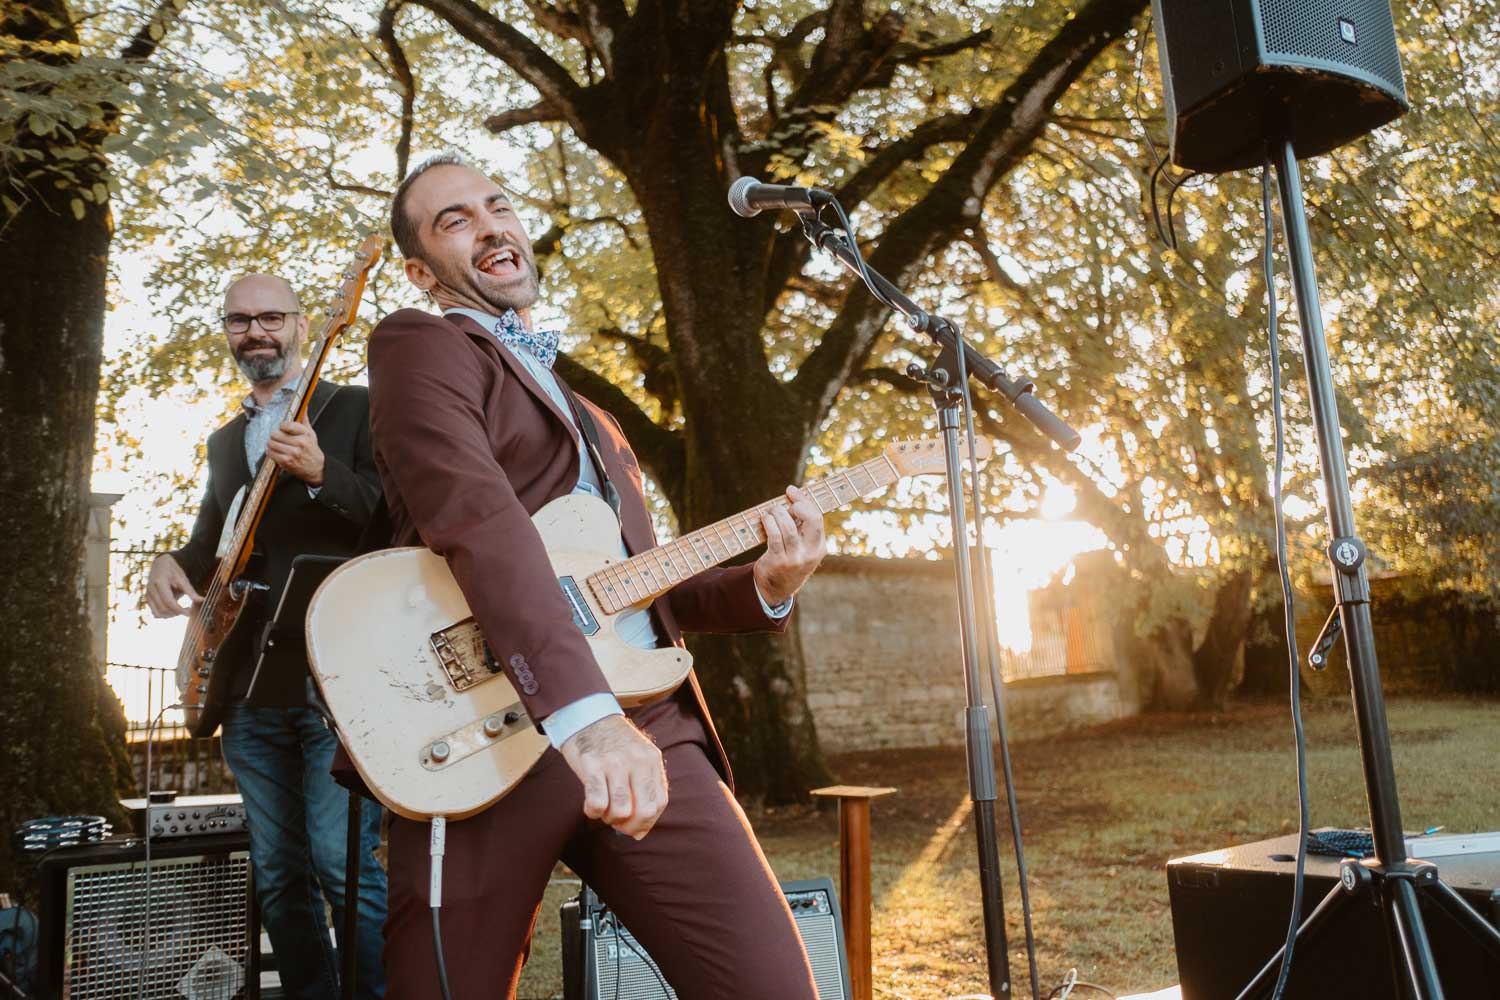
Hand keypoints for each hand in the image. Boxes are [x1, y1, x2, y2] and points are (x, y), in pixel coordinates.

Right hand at [145, 554, 202, 617]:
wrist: (160, 563)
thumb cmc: (173, 570)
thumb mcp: (183, 578)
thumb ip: (191, 591)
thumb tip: (201, 600)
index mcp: (160, 582)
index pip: (169, 602)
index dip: (180, 610)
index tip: (190, 612)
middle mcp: (151, 590)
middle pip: (163, 609)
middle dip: (176, 613)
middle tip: (188, 611)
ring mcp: (147, 595)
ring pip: (157, 613)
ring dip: (170, 616)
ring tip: (181, 610)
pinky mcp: (148, 599)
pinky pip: (155, 612)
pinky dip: (165, 614)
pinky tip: (174, 610)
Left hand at [267, 420, 324, 485]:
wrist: (317, 467)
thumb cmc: (311, 449)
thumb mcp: (311, 433)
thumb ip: (304, 419)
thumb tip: (304, 406)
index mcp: (305, 433)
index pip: (287, 425)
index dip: (282, 426)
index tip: (282, 428)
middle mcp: (300, 443)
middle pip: (276, 434)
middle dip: (274, 435)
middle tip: (277, 437)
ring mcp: (293, 453)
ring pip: (271, 443)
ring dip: (271, 443)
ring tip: (275, 444)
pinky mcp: (286, 461)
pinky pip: (271, 453)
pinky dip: (270, 452)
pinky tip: (275, 451)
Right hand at [559, 715, 667, 839]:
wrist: (587, 717)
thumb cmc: (612, 744)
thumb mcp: (638, 757)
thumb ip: (644, 789)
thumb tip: (639, 833)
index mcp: (652, 759)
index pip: (659, 803)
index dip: (647, 822)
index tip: (634, 826)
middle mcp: (637, 760)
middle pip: (643, 811)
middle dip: (629, 826)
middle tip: (617, 823)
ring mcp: (615, 762)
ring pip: (620, 811)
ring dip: (609, 819)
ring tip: (603, 811)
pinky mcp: (592, 765)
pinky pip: (597, 803)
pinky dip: (593, 812)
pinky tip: (590, 805)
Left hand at [753, 485, 825, 606]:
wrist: (776, 587)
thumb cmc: (789, 558)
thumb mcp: (803, 546)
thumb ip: (802, 525)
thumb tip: (792, 494)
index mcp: (819, 547)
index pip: (817, 518)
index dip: (804, 501)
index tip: (791, 490)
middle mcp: (810, 553)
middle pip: (812, 520)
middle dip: (798, 505)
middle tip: (785, 504)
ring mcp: (795, 558)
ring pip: (789, 527)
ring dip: (778, 513)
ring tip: (772, 510)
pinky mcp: (778, 561)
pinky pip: (774, 537)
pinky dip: (769, 523)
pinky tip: (765, 518)